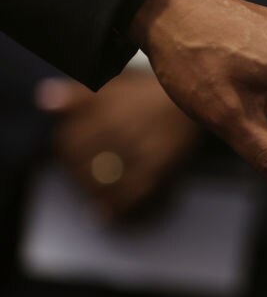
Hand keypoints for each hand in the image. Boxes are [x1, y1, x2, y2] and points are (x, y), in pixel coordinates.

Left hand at [35, 70, 202, 219]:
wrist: (192, 100)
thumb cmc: (148, 91)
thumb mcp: (111, 82)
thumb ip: (77, 93)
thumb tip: (44, 100)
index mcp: (102, 106)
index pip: (68, 141)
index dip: (65, 155)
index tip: (70, 160)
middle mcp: (117, 126)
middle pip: (81, 163)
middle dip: (77, 176)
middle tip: (82, 181)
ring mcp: (138, 147)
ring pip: (102, 181)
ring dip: (93, 193)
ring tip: (93, 196)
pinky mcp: (159, 165)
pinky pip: (131, 192)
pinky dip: (117, 206)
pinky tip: (108, 213)